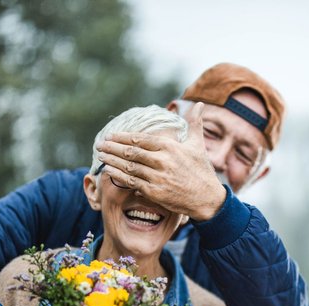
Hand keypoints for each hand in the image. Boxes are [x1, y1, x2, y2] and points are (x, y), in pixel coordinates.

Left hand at [96, 102, 225, 221]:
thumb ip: (195, 123)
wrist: (207, 198)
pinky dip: (119, 176)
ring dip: (112, 160)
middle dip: (112, 147)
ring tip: (101, 155)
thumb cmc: (202, 171)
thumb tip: (200, 104)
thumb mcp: (198, 145)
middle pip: (131, 152)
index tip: (111, 135)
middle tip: (100, 143)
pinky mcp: (155, 192)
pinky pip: (132, 182)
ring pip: (128, 167)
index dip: (122, 137)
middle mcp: (162, 161)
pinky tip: (110, 171)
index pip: (140, 139)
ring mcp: (157, 177)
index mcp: (170, 147)